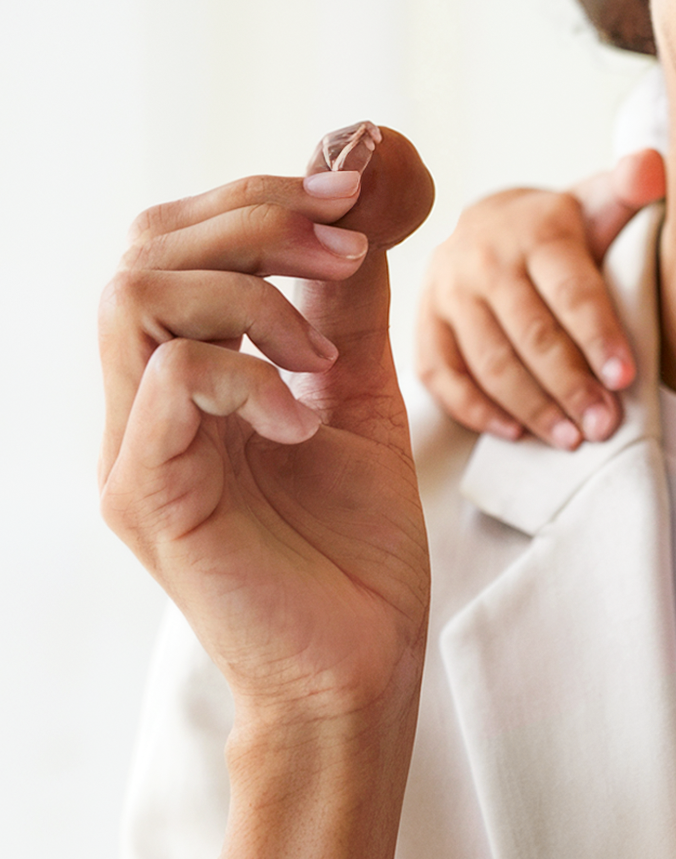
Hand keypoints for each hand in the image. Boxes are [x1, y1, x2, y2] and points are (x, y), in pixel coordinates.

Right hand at [99, 129, 436, 858]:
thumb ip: (345, 308)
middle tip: (348, 249)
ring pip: (138, 296)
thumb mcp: (358, 398)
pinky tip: (305, 414)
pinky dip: (249, 372)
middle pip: (145, 249)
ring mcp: (133, 450)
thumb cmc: (355, 546)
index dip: (257, 196)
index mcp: (184, 377)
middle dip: (257, 219)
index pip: (174, 241)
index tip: (353, 193)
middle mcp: (140, 405)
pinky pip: (168, 379)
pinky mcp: (146, 497)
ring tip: (324, 352)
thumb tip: (360, 205)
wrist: (360, 665)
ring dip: (252, 292)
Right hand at [416, 146, 662, 448]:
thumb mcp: (600, 201)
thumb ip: (632, 186)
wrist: (496, 224)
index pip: (570, 290)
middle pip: (530, 334)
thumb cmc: (565, 229)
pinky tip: (514, 434)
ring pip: (489, 361)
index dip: (598, 336)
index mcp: (535, 231)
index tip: (625, 379)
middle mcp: (484, 259)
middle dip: (570, 385)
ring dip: (531, 407)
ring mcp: (448, 292)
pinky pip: (441, 374)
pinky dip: (475, 409)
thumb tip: (652, 167)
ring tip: (572, 439)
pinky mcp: (425, 322)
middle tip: (604, 425)